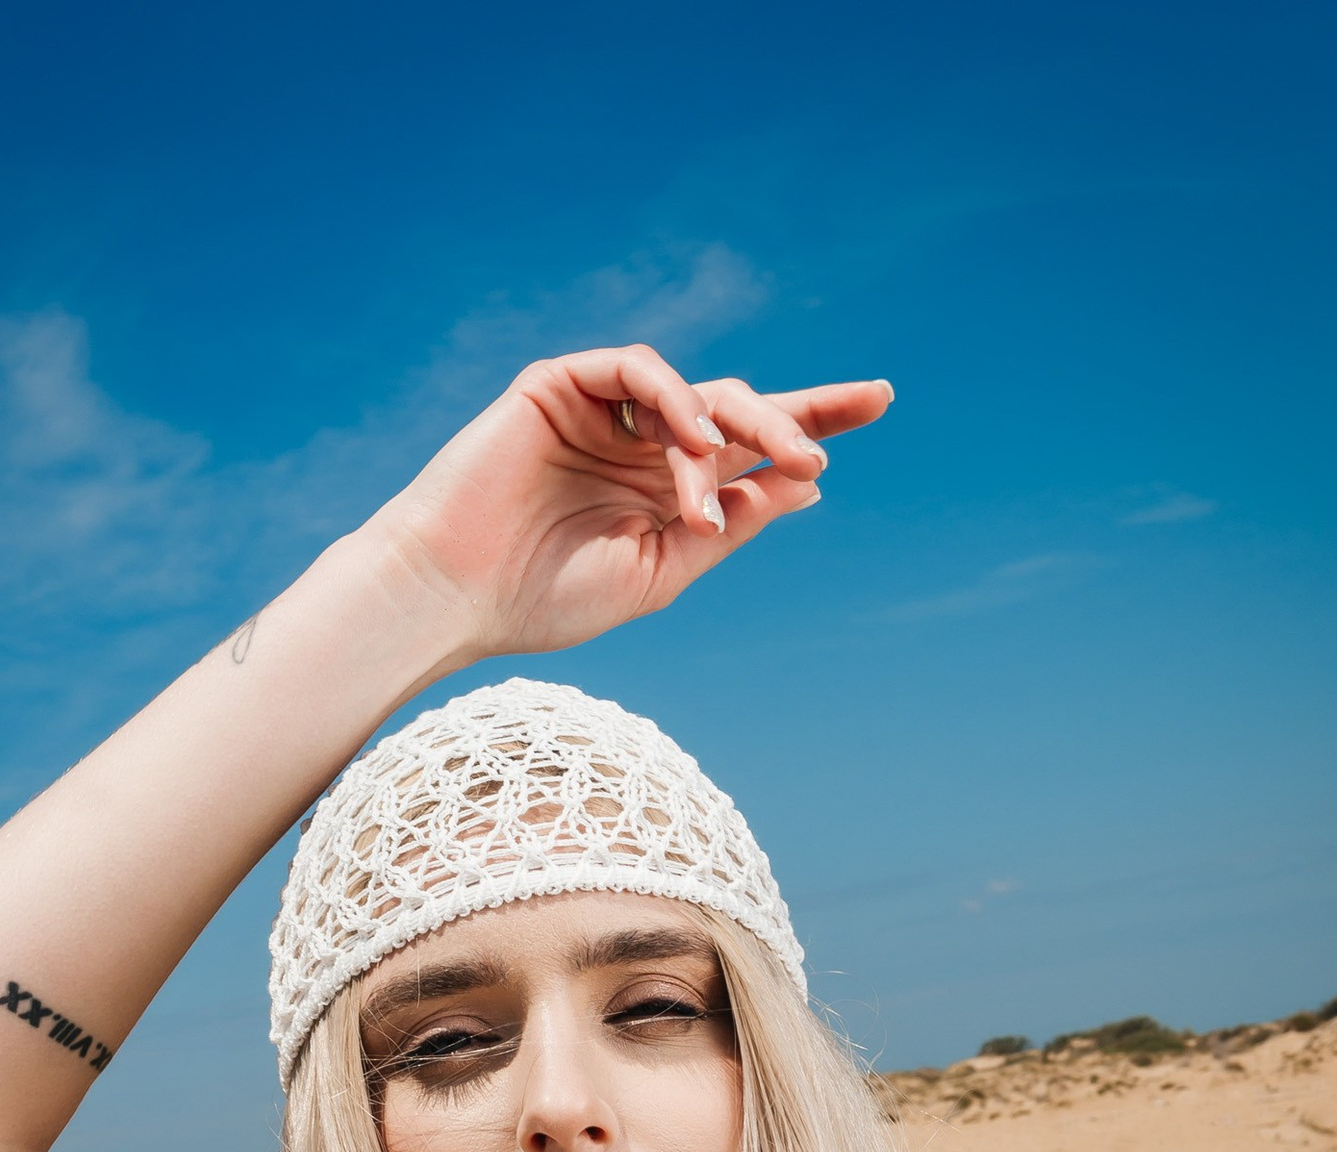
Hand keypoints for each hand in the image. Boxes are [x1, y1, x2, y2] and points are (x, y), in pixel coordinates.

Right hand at [364, 344, 892, 663]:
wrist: (456, 596)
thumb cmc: (543, 597)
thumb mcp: (659, 571)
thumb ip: (727, 526)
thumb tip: (802, 485)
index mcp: (666, 490)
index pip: (752, 447)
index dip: (812, 421)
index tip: (880, 403)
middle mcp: (642, 444)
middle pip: (738, 410)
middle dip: (793, 418)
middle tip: (827, 448)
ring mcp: (604, 412)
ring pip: (697, 392)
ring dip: (734, 431)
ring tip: (752, 471)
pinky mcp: (562, 385)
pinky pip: (636, 369)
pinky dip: (674, 398)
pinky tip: (697, 439)